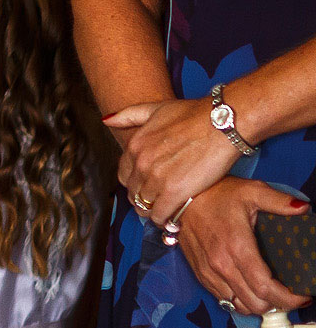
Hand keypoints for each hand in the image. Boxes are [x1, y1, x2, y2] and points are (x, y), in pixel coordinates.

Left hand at [107, 99, 241, 221]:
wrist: (221, 123)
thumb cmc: (193, 114)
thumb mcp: (155, 109)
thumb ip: (128, 116)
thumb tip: (106, 121)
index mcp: (135, 146)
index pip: (124, 176)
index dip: (134, 184)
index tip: (145, 187)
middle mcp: (141, 163)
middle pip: (133, 192)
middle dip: (143, 198)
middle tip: (156, 202)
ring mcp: (157, 178)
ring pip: (145, 205)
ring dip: (153, 211)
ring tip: (164, 211)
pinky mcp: (176, 192)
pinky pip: (160, 214)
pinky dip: (165, 219)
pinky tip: (173, 217)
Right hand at [174, 179, 309, 315]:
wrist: (180, 197)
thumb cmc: (216, 194)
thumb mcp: (251, 191)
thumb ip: (279, 201)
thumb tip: (303, 208)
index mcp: (237, 247)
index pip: (265, 288)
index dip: (288, 299)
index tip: (302, 297)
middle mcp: (221, 264)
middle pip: (255, 303)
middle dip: (276, 304)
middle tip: (287, 294)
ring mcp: (208, 271)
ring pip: (238, 305)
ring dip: (257, 304)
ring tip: (268, 293)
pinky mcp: (199, 273)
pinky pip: (222, 299)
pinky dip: (239, 300)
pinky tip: (248, 288)